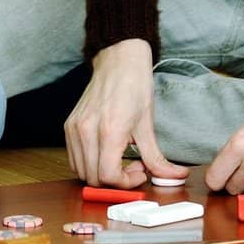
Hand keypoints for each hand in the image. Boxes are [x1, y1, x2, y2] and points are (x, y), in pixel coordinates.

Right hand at [64, 40, 188, 188]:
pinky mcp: (69, 125)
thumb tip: (174, 177)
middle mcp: (87, 130)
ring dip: (100, 174)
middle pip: (93, 178)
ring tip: (120, 159)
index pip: (108, 176)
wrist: (118, 60)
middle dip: (115, 181)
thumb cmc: (134, 86)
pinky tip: (107, 151)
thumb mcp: (148, 124)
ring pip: (81, 171)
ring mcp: (75, 128)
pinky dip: (89, 163)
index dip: (126, 183)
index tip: (140, 173)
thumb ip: (157, 158)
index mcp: (109, 130)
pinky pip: (74, 158)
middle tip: (133, 167)